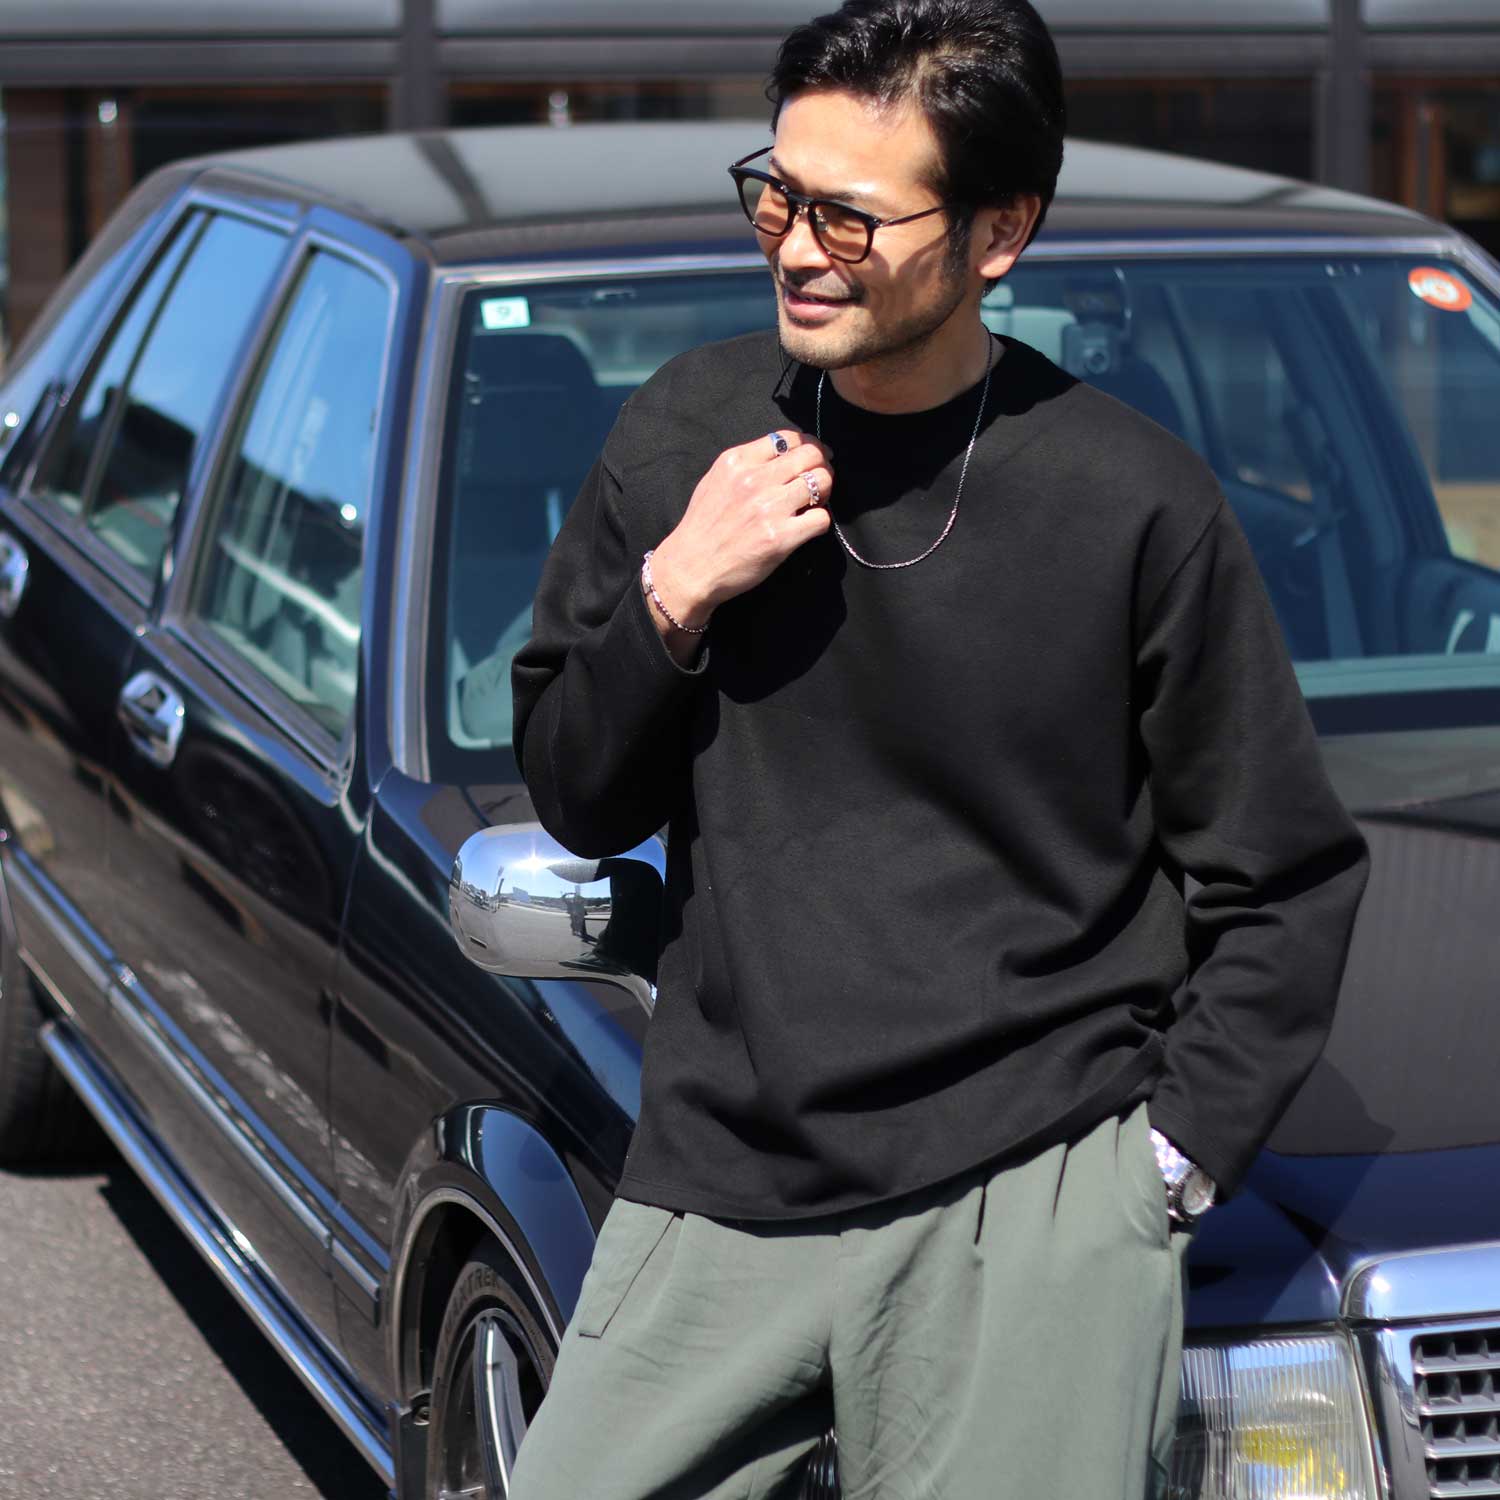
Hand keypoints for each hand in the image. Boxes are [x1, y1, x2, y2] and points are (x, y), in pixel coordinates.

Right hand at [645, 430, 833, 638]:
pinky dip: (819, 522)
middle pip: (811, 454)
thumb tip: (783, 457)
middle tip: (821, 480)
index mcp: (737, 461)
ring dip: (825, 492)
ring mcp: (769, 508)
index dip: (806, 446)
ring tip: (814, 504)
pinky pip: (821, 519)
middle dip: (822, 465)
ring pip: (821, 482)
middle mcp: (754, 480)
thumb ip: (746, 465)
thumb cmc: (702, 527)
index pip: (787, 438)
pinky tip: (807, 527)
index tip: (810, 459)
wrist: (690, 568)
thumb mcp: (715, 481)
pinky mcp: (781, 537)